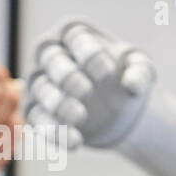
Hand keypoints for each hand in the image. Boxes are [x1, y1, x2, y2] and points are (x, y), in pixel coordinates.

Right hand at [23, 16, 155, 147]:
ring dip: (58, 103)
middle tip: (86, 91)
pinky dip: (55, 132)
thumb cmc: (120, 75)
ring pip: (40, 89)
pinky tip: (75, 143)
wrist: (112, 107)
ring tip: (80, 116)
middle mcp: (49, 53)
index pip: (74, 35)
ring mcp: (38, 82)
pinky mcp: (35, 111)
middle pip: (48, 56)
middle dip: (66, 74)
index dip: (88, 53)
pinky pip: (38, 120)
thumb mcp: (139, 69)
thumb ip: (140, 72)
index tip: (108, 74)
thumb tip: (132, 87)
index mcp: (73, 33)